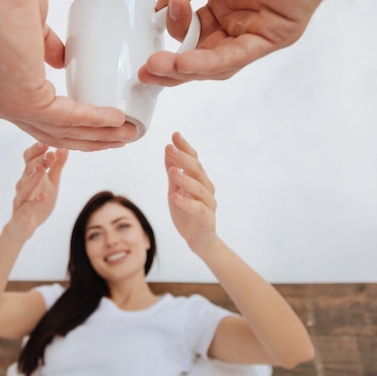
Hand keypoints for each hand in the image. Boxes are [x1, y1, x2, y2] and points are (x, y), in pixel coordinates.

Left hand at [0, 0, 136, 150]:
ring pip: (64, 132)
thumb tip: (62, 60)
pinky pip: (65, 118)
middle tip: (123, 137)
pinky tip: (115, 118)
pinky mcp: (20, 100)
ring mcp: (9, 106)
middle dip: (94, 140)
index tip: (106, 128)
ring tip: (127, 132)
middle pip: (57, 135)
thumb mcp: (33, 29)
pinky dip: (94, 119)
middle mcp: (2, 104)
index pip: (46, 122)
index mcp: (4, 90)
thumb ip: (46, 48)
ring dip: (101, 135)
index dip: (78, 130)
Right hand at [7, 142, 67, 241]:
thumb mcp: (51, 183)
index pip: (28, 159)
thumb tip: (64, 146)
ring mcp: (21, 201)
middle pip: (27, 171)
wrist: (23, 228)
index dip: (36, 151)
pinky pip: (26, 210)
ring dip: (33, 178)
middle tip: (48, 153)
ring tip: (41, 170)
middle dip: (37, 161)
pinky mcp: (21, 217)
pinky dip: (34, 204)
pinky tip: (42, 198)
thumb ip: (56, 166)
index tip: (45, 142)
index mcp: (30, 176)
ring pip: (24, 188)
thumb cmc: (37, 201)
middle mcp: (23, 186)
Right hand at [139, 0, 344, 84]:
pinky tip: (183, 63)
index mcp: (226, 6)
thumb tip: (160, 11)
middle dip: (171, 68)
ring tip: (157, 69)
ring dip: (185, 70)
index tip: (162, 12)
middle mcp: (241, 22)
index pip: (192, 33)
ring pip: (217, 64)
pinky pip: (236, 55)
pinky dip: (208, 62)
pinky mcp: (275, 34)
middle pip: (202, 58)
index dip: (174, 30)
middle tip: (145, 72)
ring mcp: (258, 31)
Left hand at [164, 132, 218, 253]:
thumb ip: (173, 170)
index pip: (194, 159)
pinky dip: (187, 203)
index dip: (185, 147)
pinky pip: (199, 210)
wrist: (198, 240)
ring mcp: (209, 204)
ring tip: (172, 172)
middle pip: (197, 171)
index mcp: (199, 180)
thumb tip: (167, 148)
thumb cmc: (187, 213)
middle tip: (170, 148)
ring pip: (199, 189)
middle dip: (183, 159)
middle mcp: (206, 189)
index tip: (175, 135)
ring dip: (185, 179)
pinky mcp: (207, 220)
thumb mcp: (175, 189)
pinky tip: (176, 198)